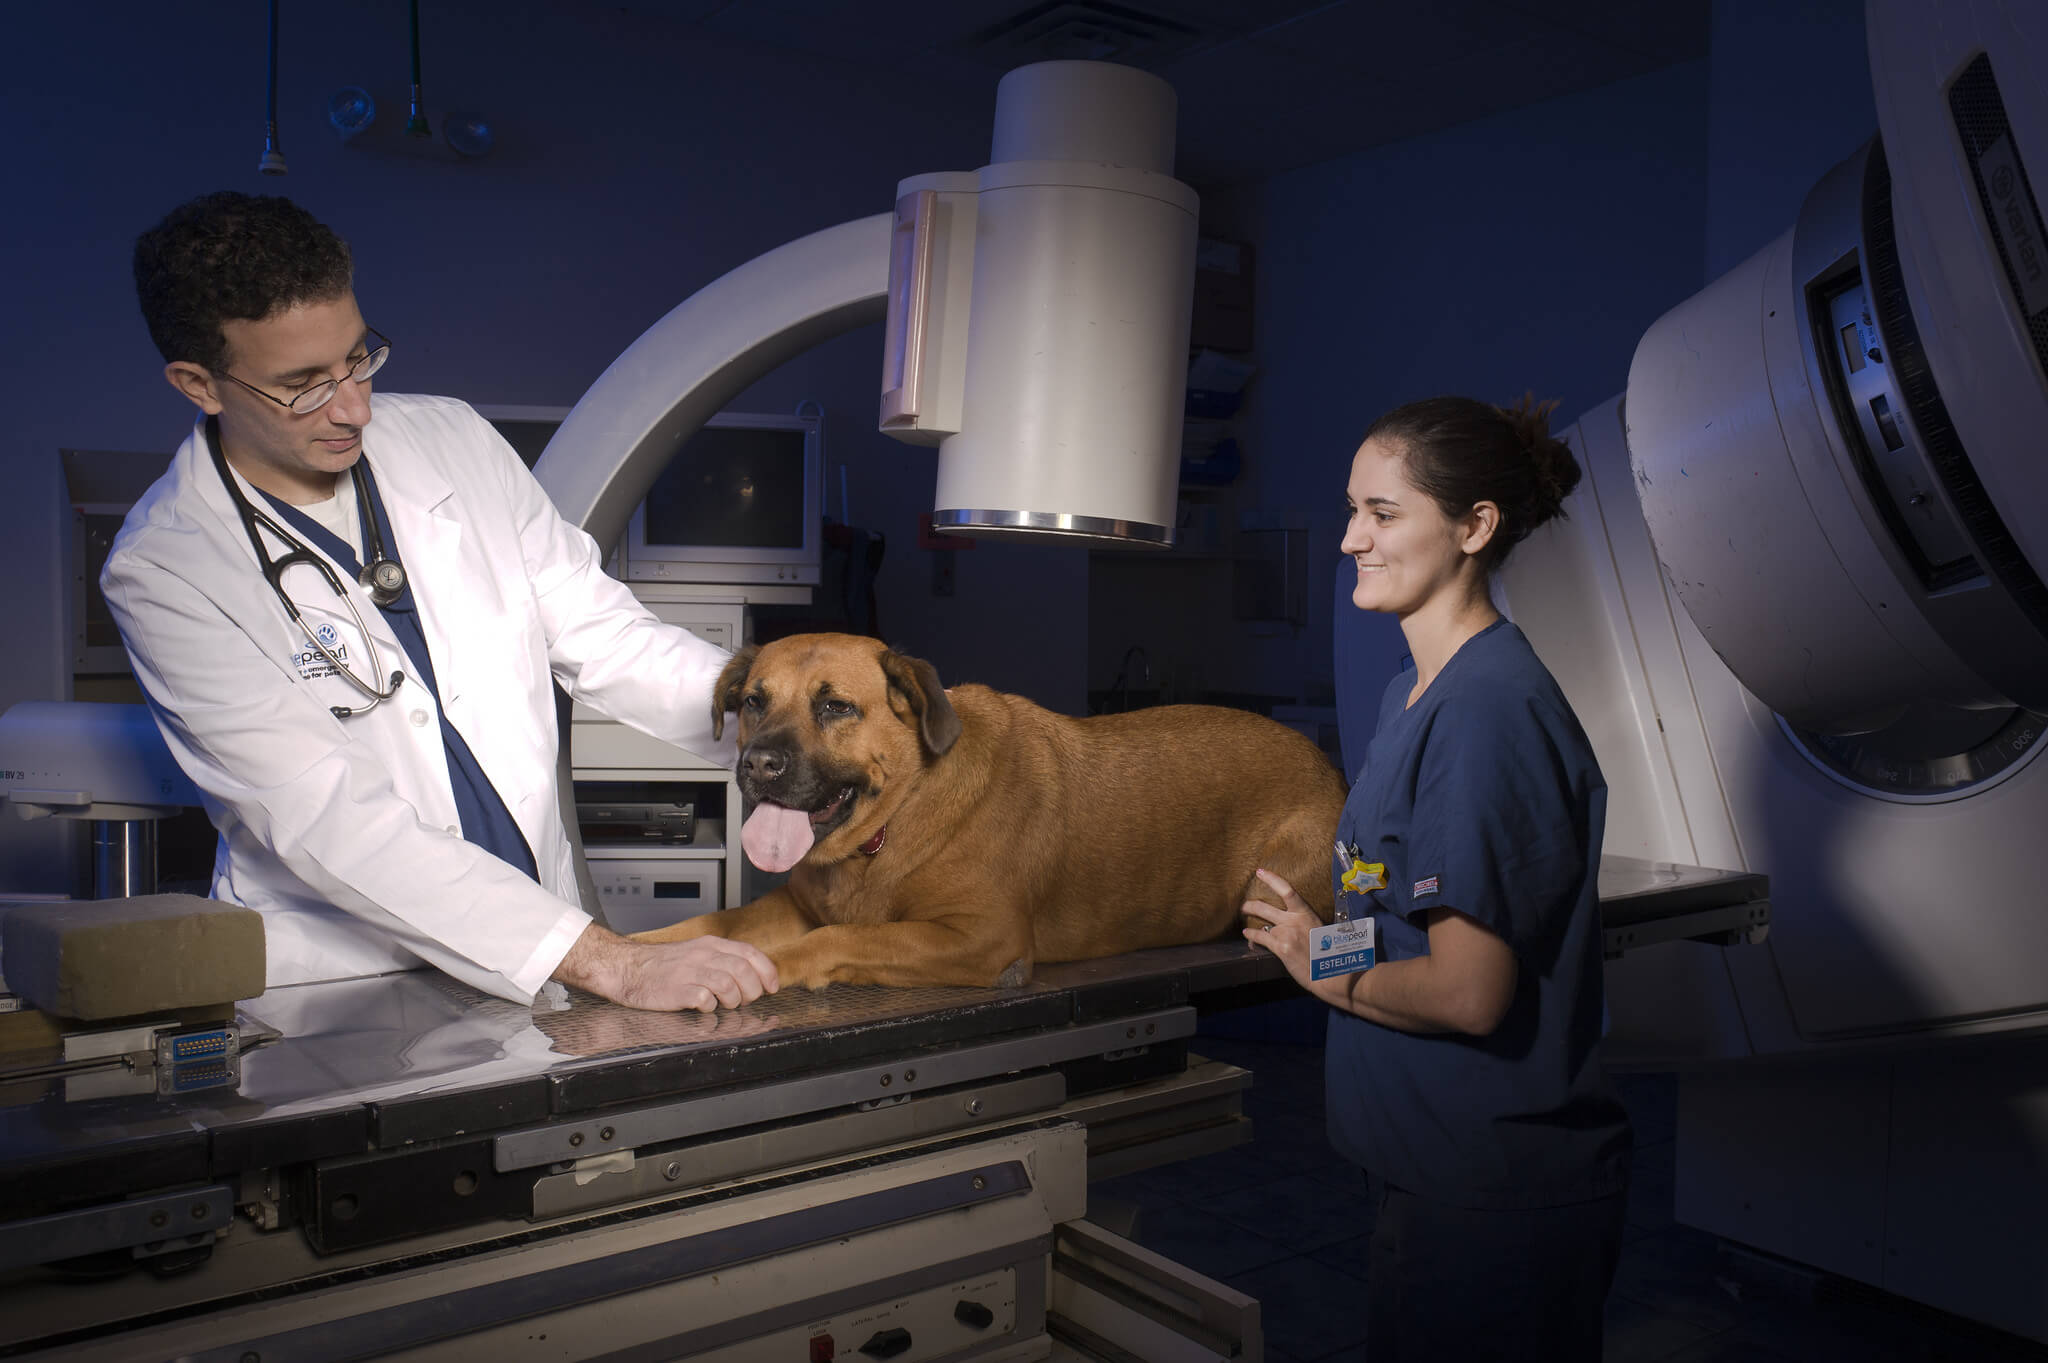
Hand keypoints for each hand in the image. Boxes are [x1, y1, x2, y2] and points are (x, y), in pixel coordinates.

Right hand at [554, 922, 779, 1011]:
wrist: (626, 968)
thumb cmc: (662, 965)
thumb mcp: (696, 953)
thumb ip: (722, 960)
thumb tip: (751, 976)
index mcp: (710, 945)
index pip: (750, 953)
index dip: (767, 972)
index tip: (771, 987)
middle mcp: (703, 955)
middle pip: (743, 971)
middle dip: (752, 991)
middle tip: (745, 1001)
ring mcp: (690, 972)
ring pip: (729, 985)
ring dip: (733, 1001)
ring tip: (724, 1005)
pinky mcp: (677, 990)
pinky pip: (705, 1000)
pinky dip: (711, 1008)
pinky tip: (703, 1008)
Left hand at [1241, 867, 1322, 992]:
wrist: (1328, 971)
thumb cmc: (1326, 953)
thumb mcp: (1319, 930)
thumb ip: (1303, 923)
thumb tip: (1291, 922)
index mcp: (1306, 913)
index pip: (1287, 890)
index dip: (1272, 879)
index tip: (1260, 872)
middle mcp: (1294, 921)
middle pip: (1264, 907)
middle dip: (1250, 905)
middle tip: (1244, 905)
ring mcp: (1286, 934)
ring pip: (1261, 924)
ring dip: (1250, 925)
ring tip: (1245, 926)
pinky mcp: (1280, 948)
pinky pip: (1260, 938)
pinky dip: (1251, 937)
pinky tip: (1248, 937)